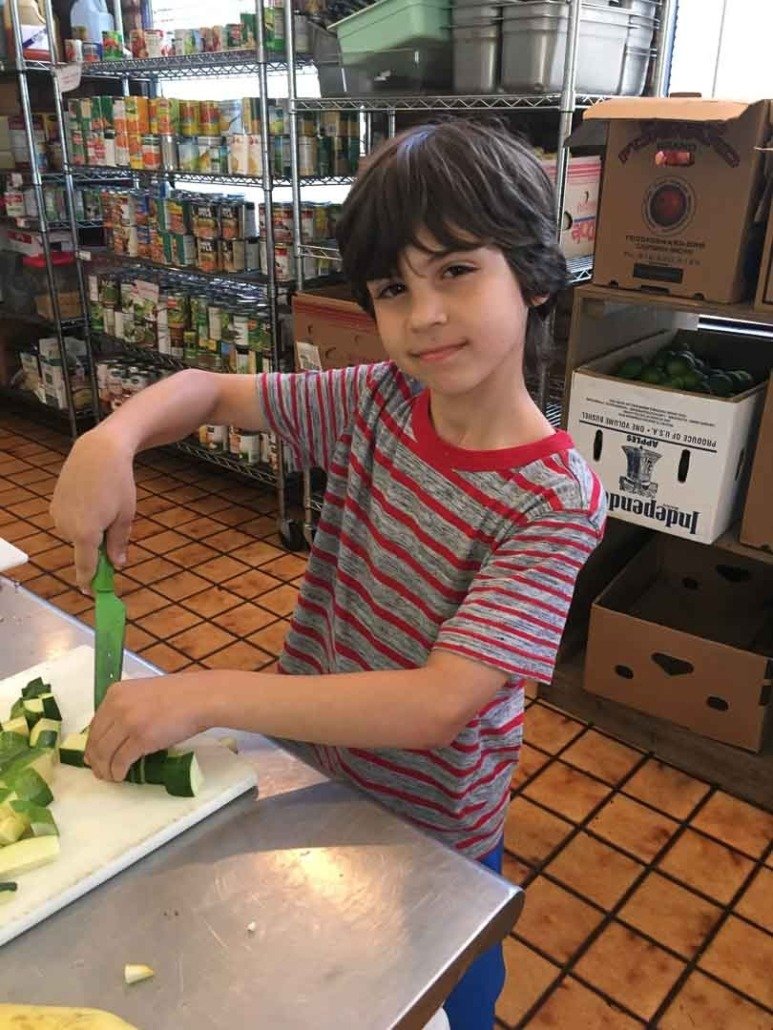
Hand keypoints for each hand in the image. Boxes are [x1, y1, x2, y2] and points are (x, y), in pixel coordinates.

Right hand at [50, 426, 136, 590]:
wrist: (99, 452)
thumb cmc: (118, 483)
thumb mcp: (125, 516)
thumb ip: (119, 543)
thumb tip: (117, 565)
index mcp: (86, 534)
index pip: (86, 568)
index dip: (91, 583)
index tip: (95, 594)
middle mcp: (67, 528)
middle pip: (83, 551)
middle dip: (97, 550)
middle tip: (114, 531)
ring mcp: (58, 515)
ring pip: (76, 536)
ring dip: (89, 532)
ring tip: (105, 507)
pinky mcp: (54, 504)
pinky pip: (70, 522)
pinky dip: (81, 520)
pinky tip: (93, 501)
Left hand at [85, 672, 213, 781]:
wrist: (202, 698)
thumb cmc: (180, 695)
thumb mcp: (145, 693)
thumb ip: (128, 707)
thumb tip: (116, 733)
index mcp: (116, 692)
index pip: (95, 724)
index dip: (93, 743)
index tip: (94, 755)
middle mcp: (117, 706)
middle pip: (96, 740)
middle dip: (96, 759)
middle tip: (100, 771)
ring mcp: (128, 722)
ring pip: (105, 753)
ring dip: (105, 769)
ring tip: (110, 776)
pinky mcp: (140, 739)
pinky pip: (120, 761)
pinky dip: (118, 771)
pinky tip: (121, 775)